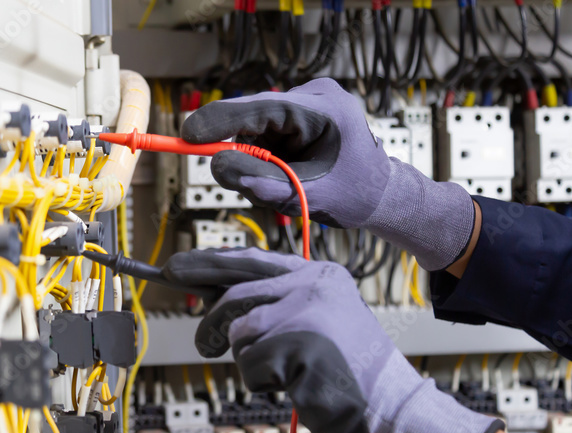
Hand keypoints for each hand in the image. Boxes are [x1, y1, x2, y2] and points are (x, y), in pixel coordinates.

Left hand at [163, 247, 502, 432]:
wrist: (390, 404)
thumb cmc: (348, 368)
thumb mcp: (316, 319)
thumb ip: (273, 305)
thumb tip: (213, 301)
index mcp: (317, 274)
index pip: (249, 260)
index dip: (207, 265)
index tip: (174, 270)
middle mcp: (311, 284)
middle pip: (235, 295)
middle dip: (211, 323)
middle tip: (203, 343)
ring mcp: (305, 313)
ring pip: (239, 333)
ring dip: (250, 361)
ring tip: (282, 371)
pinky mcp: (297, 345)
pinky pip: (251, 366)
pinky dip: (262, 382)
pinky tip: (294, 384)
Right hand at [181, 78, 475, 270]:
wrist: (383, 196)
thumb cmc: (357, 195)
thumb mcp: (309, 196)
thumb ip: (265, 183)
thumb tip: (218, 167)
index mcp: (323, 109)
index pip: (261, 106)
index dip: (220, 120)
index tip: (188, 134)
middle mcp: (313, 97)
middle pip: (253, 115)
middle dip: (238, 147)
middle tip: (235, 177)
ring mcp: (305, 105)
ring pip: (255, 127)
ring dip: (252, 157)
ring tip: (280, 184)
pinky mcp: (297, 117)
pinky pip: (263, 133)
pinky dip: (260, 157)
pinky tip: (281, 174)